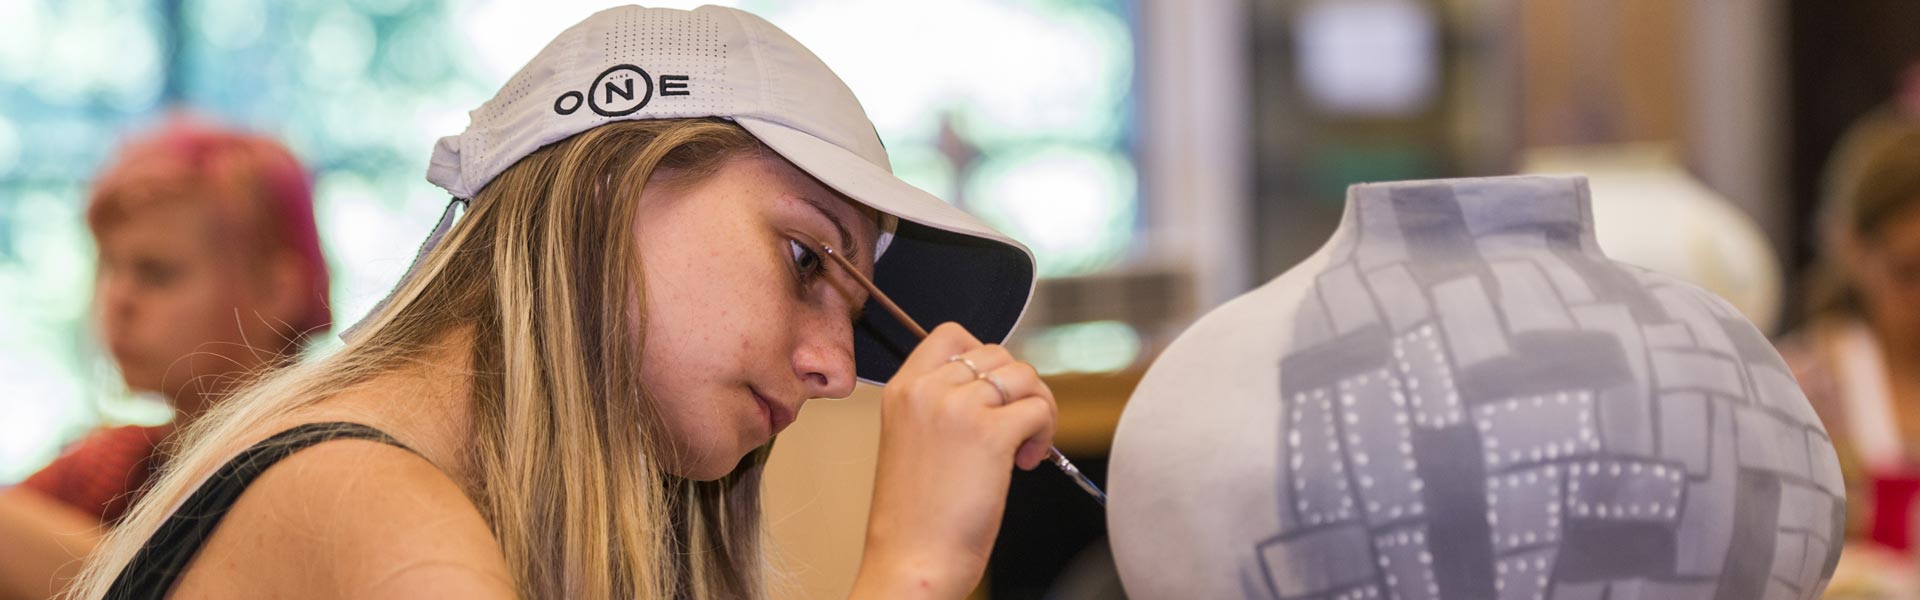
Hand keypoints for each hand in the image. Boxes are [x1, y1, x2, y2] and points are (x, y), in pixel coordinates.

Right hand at [850, 322, 1057, 598]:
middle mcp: (927, 389)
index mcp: (902, 389)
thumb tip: (998, 387)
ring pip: (1024, 376)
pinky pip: (1038, 408)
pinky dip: (1045, 432)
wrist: (912, 560)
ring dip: (1037, 408)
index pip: (952, 334)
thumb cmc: (915, 518)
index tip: (993, 394)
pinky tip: (1026, 463)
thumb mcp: (913, 443)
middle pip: (997, 352)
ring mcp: (959, 408)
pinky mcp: (991, 434)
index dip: (985, 357)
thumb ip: (943, 407)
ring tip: (1024, 448)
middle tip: (1014, 428)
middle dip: (1017, 388)